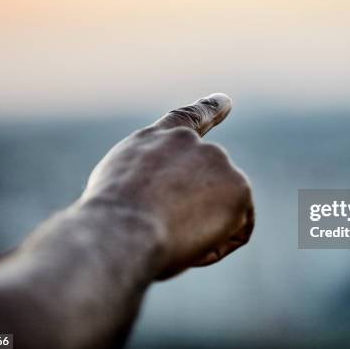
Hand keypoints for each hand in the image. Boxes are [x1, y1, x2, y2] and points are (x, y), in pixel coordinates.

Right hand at [80, 93, 253, 278]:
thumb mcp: (119, 194)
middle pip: (206, 189)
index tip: (226, 101)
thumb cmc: (110, 224)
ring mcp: (217, 161)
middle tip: (161, 232)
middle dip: (193, 216)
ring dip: (201, 232)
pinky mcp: (239, 186)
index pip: (187, 119)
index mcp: (155, 140)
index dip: (208, 110)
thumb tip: (171, 207)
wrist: (121, 229)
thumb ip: (151, 188)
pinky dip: (217, 247)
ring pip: (221, 212)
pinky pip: (237, 231)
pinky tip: (192, 246)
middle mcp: (189, 142)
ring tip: (169, 236)